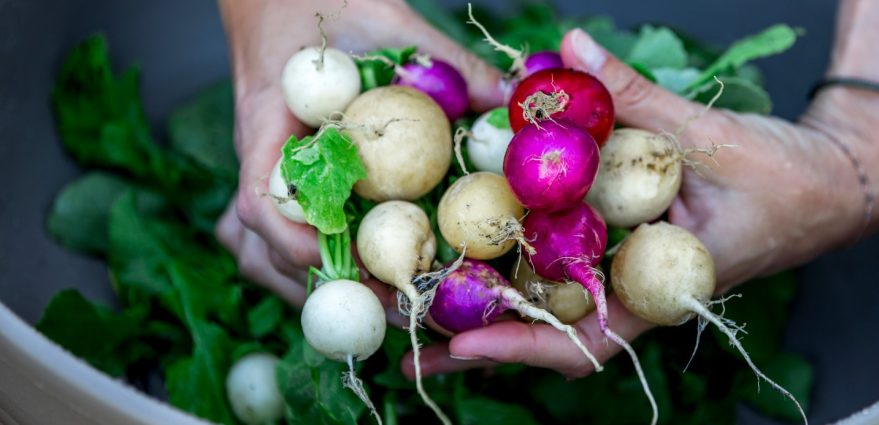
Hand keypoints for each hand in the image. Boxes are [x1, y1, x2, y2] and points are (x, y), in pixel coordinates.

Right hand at [215, 0, 502, 303]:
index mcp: (269, 124)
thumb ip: (442, 58)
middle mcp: (259, 159)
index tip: (348, 266)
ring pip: (257, 251)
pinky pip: (270, 236)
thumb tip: (507, 99)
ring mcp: (263, 173)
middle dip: (319, 287)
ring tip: (378, 305)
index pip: (261, 199)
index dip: (297, 242)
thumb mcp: (384, 18)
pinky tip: (353, 275)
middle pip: (258, 246)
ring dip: (306, 288)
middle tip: (392, 306)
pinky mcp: (278, 179)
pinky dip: (304, 265)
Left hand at [409, 28, 871, 378]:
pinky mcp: (619, 250)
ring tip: (419, 315)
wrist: (826, 184)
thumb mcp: (707, 135)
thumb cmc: (782, 176)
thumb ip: (634, 95)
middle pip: (547, 336)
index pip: (585, 338)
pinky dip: (517, 265)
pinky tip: (473, 256)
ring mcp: (624, 274)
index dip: (522, 345)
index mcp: (660, 288)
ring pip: (549, 308)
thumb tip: (571, 46)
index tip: (460, 345)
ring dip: (487, 314)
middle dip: (481, 347)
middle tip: (409, 353)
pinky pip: (562, 267)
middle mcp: (633, 291)